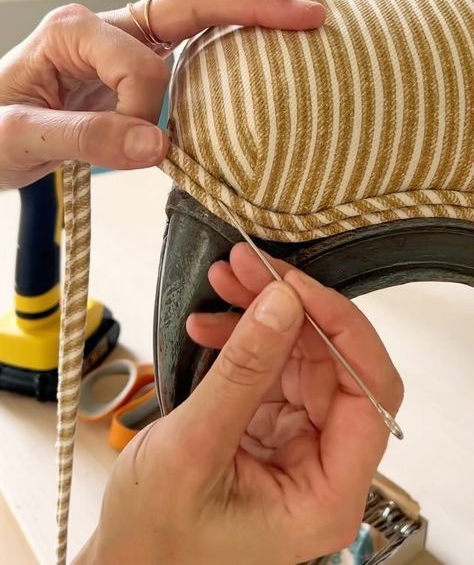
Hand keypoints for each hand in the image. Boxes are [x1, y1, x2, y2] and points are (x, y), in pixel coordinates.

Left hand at [0, 0, 323, 188]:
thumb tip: (157, 146)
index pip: (140, 69)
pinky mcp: (132, 64)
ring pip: (197, 14)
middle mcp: (103, 28)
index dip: (144, 114)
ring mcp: (121, 41)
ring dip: (251, 5)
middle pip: (188, 6)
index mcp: (73, 33)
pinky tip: (259, 15)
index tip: (132, 152)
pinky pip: (188, 41)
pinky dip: (228, 27)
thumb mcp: (18, 137)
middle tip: (307, 6)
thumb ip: (85, 138)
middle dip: (250, 5)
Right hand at [79, 246, 402, 564]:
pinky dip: (242, 339)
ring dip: (263, 315)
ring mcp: (297, 444)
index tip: (294, 287)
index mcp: (328, 491)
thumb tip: (283, 301)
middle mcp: (323, 465)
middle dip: (290, 308)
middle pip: (334, 365)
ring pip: (301, 357)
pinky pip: (270, 368)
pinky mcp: (270, 429)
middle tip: (247, 267)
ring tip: (224, 282)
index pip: (371, 394)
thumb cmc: (158, 537)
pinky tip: (208, 325)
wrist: (125, 560)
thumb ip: (243, 371)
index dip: (341, 330)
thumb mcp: (196, 446)